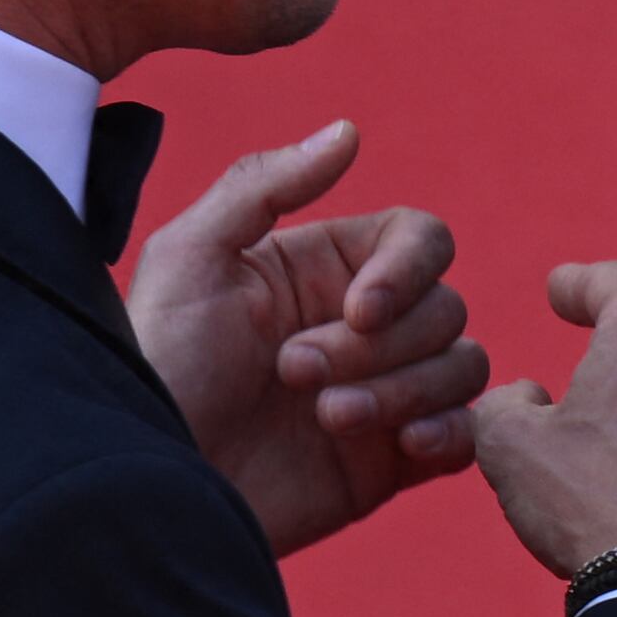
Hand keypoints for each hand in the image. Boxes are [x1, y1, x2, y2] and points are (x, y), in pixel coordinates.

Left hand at [126, 122, 485, 558]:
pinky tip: (404, 445)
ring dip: (404, 391)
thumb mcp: (189, 258)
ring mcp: (383, 393)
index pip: (422, 240)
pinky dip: (451, 433)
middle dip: (379, 347)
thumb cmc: (156, 366)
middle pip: (445, 308)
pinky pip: (467, 435)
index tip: (359, 310)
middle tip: (292, 375)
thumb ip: (264, 184)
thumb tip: (348, 130)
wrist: (149, 486)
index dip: (408, 270)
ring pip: (463, 367)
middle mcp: (362, 326)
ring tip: (326, 419)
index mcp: (323, 269)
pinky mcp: (390, 463)